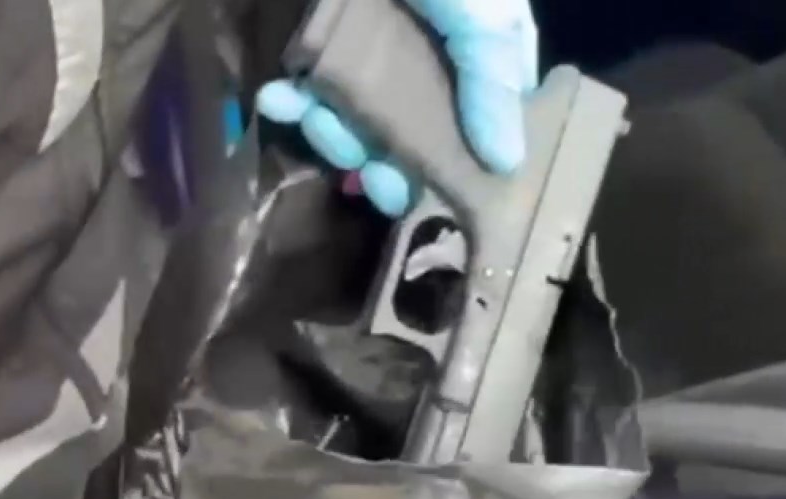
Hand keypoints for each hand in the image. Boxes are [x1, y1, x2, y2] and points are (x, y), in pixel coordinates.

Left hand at [256, 0, 538, 216]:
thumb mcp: (484, 15)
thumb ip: (491, 84)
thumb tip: (507, 166)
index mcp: (481, 55)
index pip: (475, 132)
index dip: (449, 169)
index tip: (421, 194)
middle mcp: (429, 60)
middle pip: (409, 138)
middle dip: (383, 161)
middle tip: (364, 175)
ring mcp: (373, 49)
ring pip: (354, 121)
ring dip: (330, 132)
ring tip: (309, 114)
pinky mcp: (323, 36)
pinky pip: (310, 89)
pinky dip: (292, 102)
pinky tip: (278, 98)